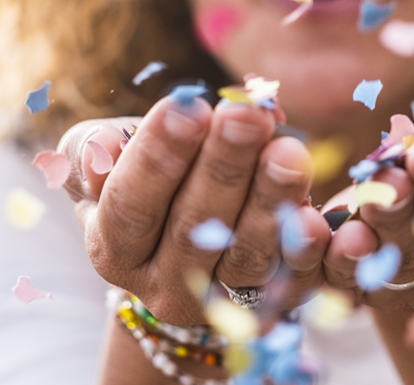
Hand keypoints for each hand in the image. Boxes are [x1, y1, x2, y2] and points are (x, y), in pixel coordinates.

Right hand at [58, 93, 331, 325]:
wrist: (185, 244)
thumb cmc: (140, 181)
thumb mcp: (101, 162)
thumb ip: (92, 151)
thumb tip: (103, 148)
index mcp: (114, 250)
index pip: (130, 205)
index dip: (157, 158)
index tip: (188, 106)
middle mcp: (163, 286)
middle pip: (193, 229)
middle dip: (223, 166)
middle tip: (248, 114)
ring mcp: (219, 304)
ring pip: (246, 257)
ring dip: (270, 201)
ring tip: (290, 150)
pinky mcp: (271, 307)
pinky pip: (294, 281)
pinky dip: (309, 250)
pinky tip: (321, 215)